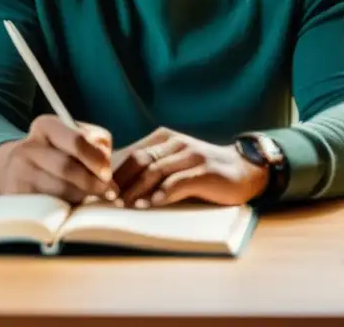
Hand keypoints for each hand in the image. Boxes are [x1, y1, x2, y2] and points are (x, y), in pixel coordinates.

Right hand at [0, 114, 116, 203]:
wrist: (18, 172)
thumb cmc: (59, 156)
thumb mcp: (76, 142)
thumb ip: (97, 150)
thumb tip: (109, 180)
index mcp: (46, 125)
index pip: (77, 140)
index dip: (97, 159)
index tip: (108, 174)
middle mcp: (28, 146)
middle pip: (67, 167)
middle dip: (91, 183)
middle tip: (106, 192)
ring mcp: (18, 172)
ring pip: (58, 190)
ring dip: (80, 197)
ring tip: (88, 198)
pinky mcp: (16, 196)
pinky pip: (48, 207)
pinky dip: (65, 210)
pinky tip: (72, 209)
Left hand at [112, 128, 268, 207]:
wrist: (244, 169)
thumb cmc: (202, 170)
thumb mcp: (175, 161)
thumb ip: (151, 165)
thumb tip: (115, 184)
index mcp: (165, 138)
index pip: (132, 152)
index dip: (114, 171)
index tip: (100, 190)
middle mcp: (176, 142)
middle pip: (140, 160)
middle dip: (121, 181)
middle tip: (107, 200)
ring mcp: (191, 155)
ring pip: (156, 170)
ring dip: (137, 189)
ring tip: (124, 205)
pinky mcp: (204, 171)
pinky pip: (178, 182)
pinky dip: (162, 194)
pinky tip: (151, 204)